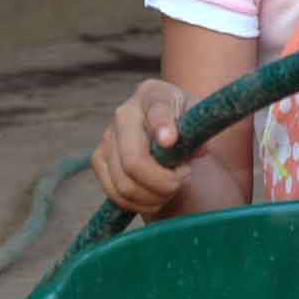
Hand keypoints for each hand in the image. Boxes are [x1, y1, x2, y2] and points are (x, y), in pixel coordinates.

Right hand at [91, 79, 192, 214]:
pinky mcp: (99, 158)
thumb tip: (199, 150)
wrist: (163, 122)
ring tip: (172, 189)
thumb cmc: (183, 119)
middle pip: (134, 161)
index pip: (156, 110)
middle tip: (183, 179)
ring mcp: (107, 137)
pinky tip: (156, 196)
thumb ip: (200, 133)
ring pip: (124, 184)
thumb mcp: (197, 118)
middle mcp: (124, 114)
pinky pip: (113, 193)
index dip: (161, 126)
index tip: (170, 141)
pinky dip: (137, 203)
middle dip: (163, 182)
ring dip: (153, 197)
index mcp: (152, 95)